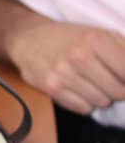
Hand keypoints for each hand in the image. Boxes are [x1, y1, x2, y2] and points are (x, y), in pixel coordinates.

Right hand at [7, 15, 124, 114]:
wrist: (27, 37)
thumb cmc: (68, 37)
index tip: (123, 77)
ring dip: (101, 95)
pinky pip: (84, 109)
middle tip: (107, 78)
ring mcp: (64, 73)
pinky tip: (77, 87)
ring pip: (102, 102)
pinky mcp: (52, 88)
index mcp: (94, 39)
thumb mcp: (99, 33)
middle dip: (117, 88)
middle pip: (118, 91)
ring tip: (90, 81)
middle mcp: (79, 56)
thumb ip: (124, 49)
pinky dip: (85, 102)